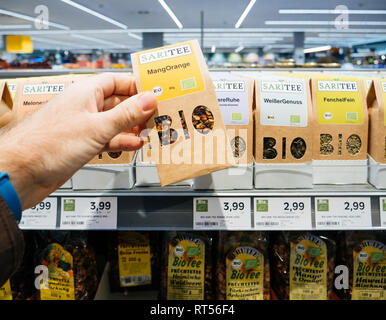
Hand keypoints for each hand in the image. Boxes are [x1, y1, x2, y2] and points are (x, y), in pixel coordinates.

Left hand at [0, 73, 156, 208]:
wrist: (23, 172)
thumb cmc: (47, 144)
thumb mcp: (97, 127)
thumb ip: (126, 114)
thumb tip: (148, 99)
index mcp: (85, 93)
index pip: (117, 81)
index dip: (137, 86)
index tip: (156, 92)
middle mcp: (84, 107)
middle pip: (118, 102)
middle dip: (138, 109)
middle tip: (157, 115)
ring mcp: (84, 126)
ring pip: (114, 122)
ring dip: (132, 127)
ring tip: (149, 130)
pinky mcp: (82, 144)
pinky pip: (107, 139)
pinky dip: (121, 142)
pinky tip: (134, 145)